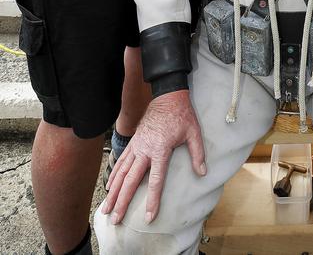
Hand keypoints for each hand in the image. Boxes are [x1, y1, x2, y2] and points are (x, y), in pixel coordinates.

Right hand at [101, 90, 205, 224]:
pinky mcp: (133, 141)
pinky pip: (121, 161)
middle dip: (122, 201)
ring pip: (121, 172)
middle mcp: (145, 149)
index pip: (155, 180)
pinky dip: (114, 175)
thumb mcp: (194, 132)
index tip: (148, 216)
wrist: (167, 96)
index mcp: (160, 149)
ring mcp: (137, 145)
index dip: (152, 199)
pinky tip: (109, 187)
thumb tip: (202, 173)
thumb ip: (197, 153)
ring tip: (106, 208)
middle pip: (131, 180)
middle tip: (116, 219)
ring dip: (113, 192)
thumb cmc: (182, 115)